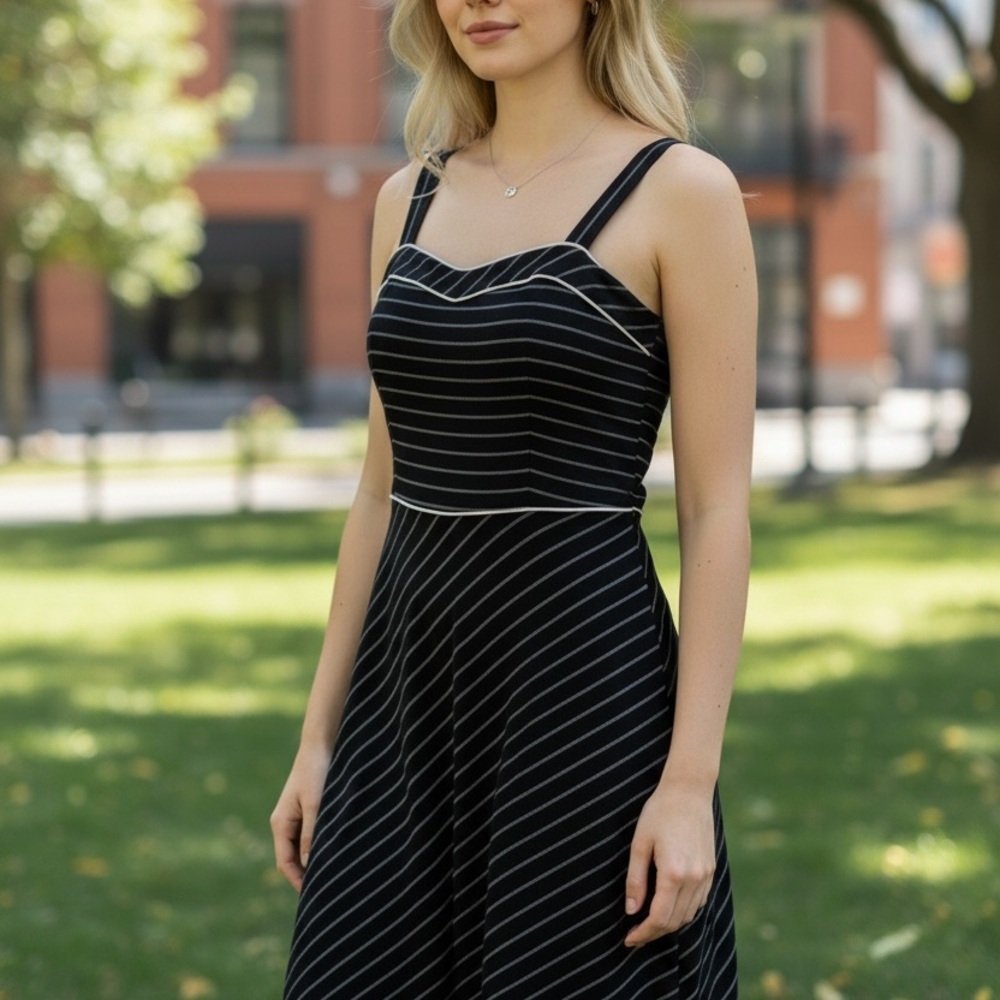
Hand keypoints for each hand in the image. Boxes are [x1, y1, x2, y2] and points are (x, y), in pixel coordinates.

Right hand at [270, 746, 330, 891]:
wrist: (322, 744)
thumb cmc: (317, 772)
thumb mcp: (316, 805)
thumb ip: (312, 834)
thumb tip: (308, 866)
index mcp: (281, 823)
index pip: (285, 863)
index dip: (298, 881)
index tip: (314, 897)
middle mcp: (285, 822)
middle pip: (292, 859)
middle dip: (306, 875)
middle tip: (326, 893)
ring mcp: (296, 816)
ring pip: (302, 848)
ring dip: (314, 861)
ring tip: (333, 876)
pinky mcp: (309, 809)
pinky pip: (311, 836)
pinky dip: (319, 847)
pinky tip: (336, 852)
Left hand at [623, 778, 715, 946]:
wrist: (688, 791)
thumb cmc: (659, 813)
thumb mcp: (639, 843)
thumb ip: (635, 879)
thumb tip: (631, 910)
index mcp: (673, 872)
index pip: (659, 918)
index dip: (643, 933)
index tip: (629, 939)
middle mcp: (694, 878)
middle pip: (675, 921)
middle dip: (654, 933)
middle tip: (635, 935)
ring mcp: (705, 875)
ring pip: (689, 915)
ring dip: (669, 925)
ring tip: (649, 924)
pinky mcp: (711, 869)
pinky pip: (699, 902)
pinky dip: (683, 911)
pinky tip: (669, 907)